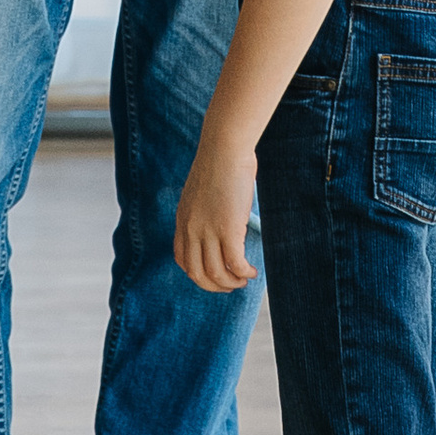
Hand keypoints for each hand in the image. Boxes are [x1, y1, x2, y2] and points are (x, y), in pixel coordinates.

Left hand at [174, 124, 257, 291]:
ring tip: (245, 280)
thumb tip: (220, 224)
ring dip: (232, 283)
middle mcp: (191, 230)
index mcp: (182, 221)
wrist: (225, 148)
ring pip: (217, 274)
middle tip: (231, 285)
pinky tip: (253, 271)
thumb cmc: (219, 163)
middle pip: (197, 274)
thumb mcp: (201, 192)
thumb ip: (204, 212)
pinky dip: (244, 273)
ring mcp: (208, 231)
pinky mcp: (228, 229)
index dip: (198, 275)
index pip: (183, 260)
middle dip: (215, 286)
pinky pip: (235, 264)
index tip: (214, 275)